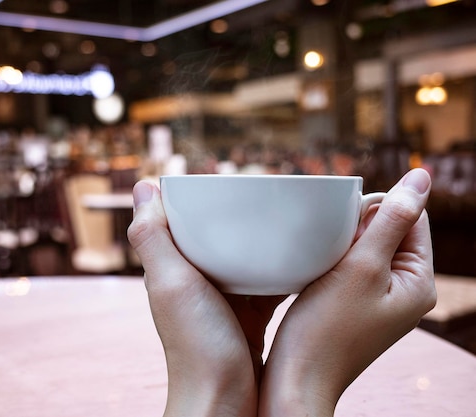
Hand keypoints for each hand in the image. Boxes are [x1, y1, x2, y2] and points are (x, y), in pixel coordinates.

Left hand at [128, 180, 285, 416]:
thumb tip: (143, 185)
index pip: (186, 223)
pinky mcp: (251, 316)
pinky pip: (269, 283)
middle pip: (221, 238)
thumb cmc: (198, 349)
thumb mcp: (172, 284)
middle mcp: (197, 284)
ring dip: (267, 240)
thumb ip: (153, 237)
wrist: (227, 406)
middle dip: (243, 216)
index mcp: (175, 272)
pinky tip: (308, 256)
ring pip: (248, 258)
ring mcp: (226, 301)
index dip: (204, 201)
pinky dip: (284, 269)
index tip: (230, 177)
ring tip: (297, 217)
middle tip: (275, 193)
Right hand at [261, 168, 435, 415]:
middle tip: (333, 255)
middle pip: (388, 231)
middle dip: (357, 229)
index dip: (377, 210)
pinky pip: (350, 268)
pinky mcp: (355, 306)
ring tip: (323, 267)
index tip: (346, 229)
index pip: (412, 218)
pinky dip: (333, 262)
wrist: (296, 378)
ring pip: (365, 248)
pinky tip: (316, 275)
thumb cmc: (326, 328)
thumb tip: (422, 176)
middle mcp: (405, 291)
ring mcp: (380, 300)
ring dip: (342, 245)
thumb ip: (392, 220)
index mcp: (420, 282)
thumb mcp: (362, 267)